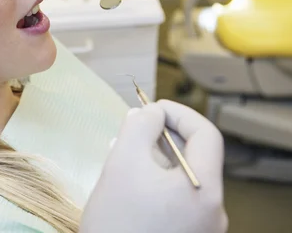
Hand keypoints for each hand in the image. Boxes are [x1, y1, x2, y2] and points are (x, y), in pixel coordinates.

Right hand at [80, 100, 227, 232]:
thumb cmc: (117, 220)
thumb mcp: (122, 162)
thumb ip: (139, 127)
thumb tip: (150, 113)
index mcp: (205, 190)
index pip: (206, 135)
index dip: (179, 113)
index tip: (151, 108)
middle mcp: (213, 210)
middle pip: (195, 157)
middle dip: (163, 136)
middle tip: (134, 129)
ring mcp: (201, 227)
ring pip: (183, 178)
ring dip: (157, 158)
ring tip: (125, 153)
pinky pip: (177, 199)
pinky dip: (157, 182)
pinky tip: (131, 181)